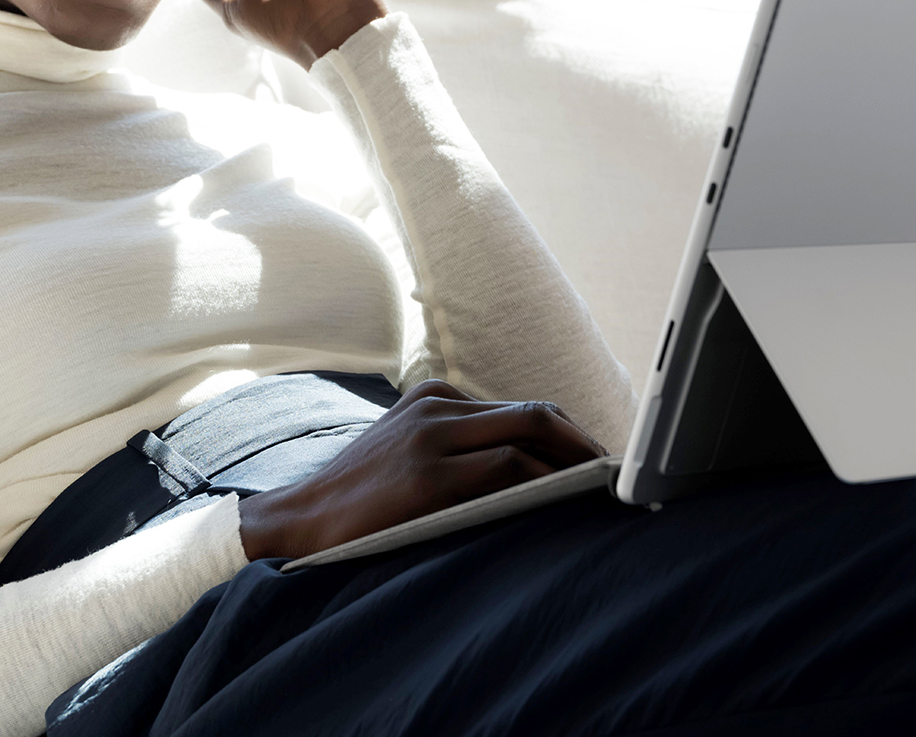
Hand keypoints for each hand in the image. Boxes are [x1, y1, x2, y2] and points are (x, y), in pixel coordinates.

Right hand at [236, 379, 608, 560]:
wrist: (298, 518)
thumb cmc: (360, 498)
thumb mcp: (409, 451)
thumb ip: (459, 446)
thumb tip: (532, 470)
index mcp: (436, 396)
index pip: (522, 409)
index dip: (569, 437)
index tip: (599, 463)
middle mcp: (437, 406)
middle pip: (536, 414)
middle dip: (585, 447)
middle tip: (617, 478)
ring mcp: (431, 436)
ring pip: (528, 436)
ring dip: (573, 466)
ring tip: (602, 493)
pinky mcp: (426, 474)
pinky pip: (504, 471)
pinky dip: (542, 485)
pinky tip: (563, 504)